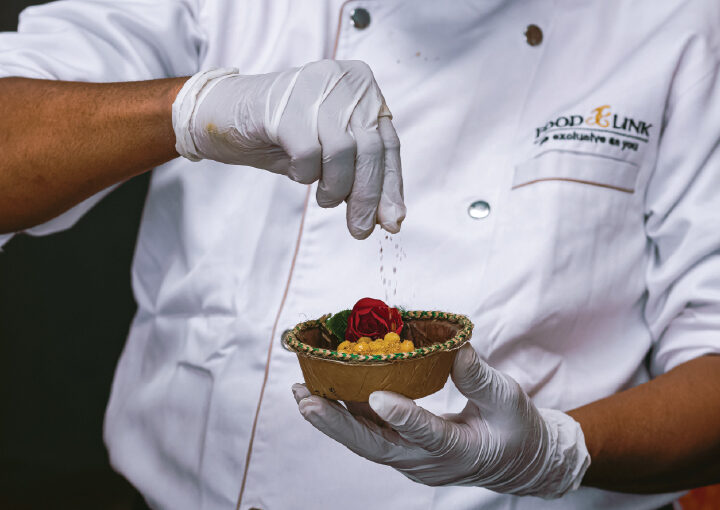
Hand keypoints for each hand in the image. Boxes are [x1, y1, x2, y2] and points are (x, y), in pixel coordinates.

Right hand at [172, 60, 404, 238]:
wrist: (223, 115)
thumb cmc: (281, 135)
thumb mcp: (329, 154)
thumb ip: (360, 176)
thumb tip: (392, 219)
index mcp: (361, 87)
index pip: (388, 144)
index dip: (391, 186)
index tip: (392, 222)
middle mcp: (343, 81)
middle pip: (370, 150)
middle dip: (366, 197)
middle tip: (360, 229)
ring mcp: (314, 89)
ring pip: (343, 154)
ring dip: (334, 188)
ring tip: (322, 196)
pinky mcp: (286, 106)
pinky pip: (309, 154)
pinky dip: (305, 174)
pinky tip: (297, 171)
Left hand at [293, 344, 589, 497]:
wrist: (514, 461)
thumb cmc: (514, 427)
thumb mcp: (509, 400)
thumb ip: (481, 378)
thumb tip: (457, 348)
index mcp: (460, 449)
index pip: (429, 435)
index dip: (404, 417)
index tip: (377, 396)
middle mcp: (428, 462)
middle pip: (377, 447)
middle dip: (338, 426)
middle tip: (307, 402)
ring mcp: (411, 461)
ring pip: (366, 443)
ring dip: (332, 421)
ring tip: (301, 395)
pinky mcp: (402, 452)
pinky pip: (370, 436)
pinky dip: (345, 417)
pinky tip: (322, 396)